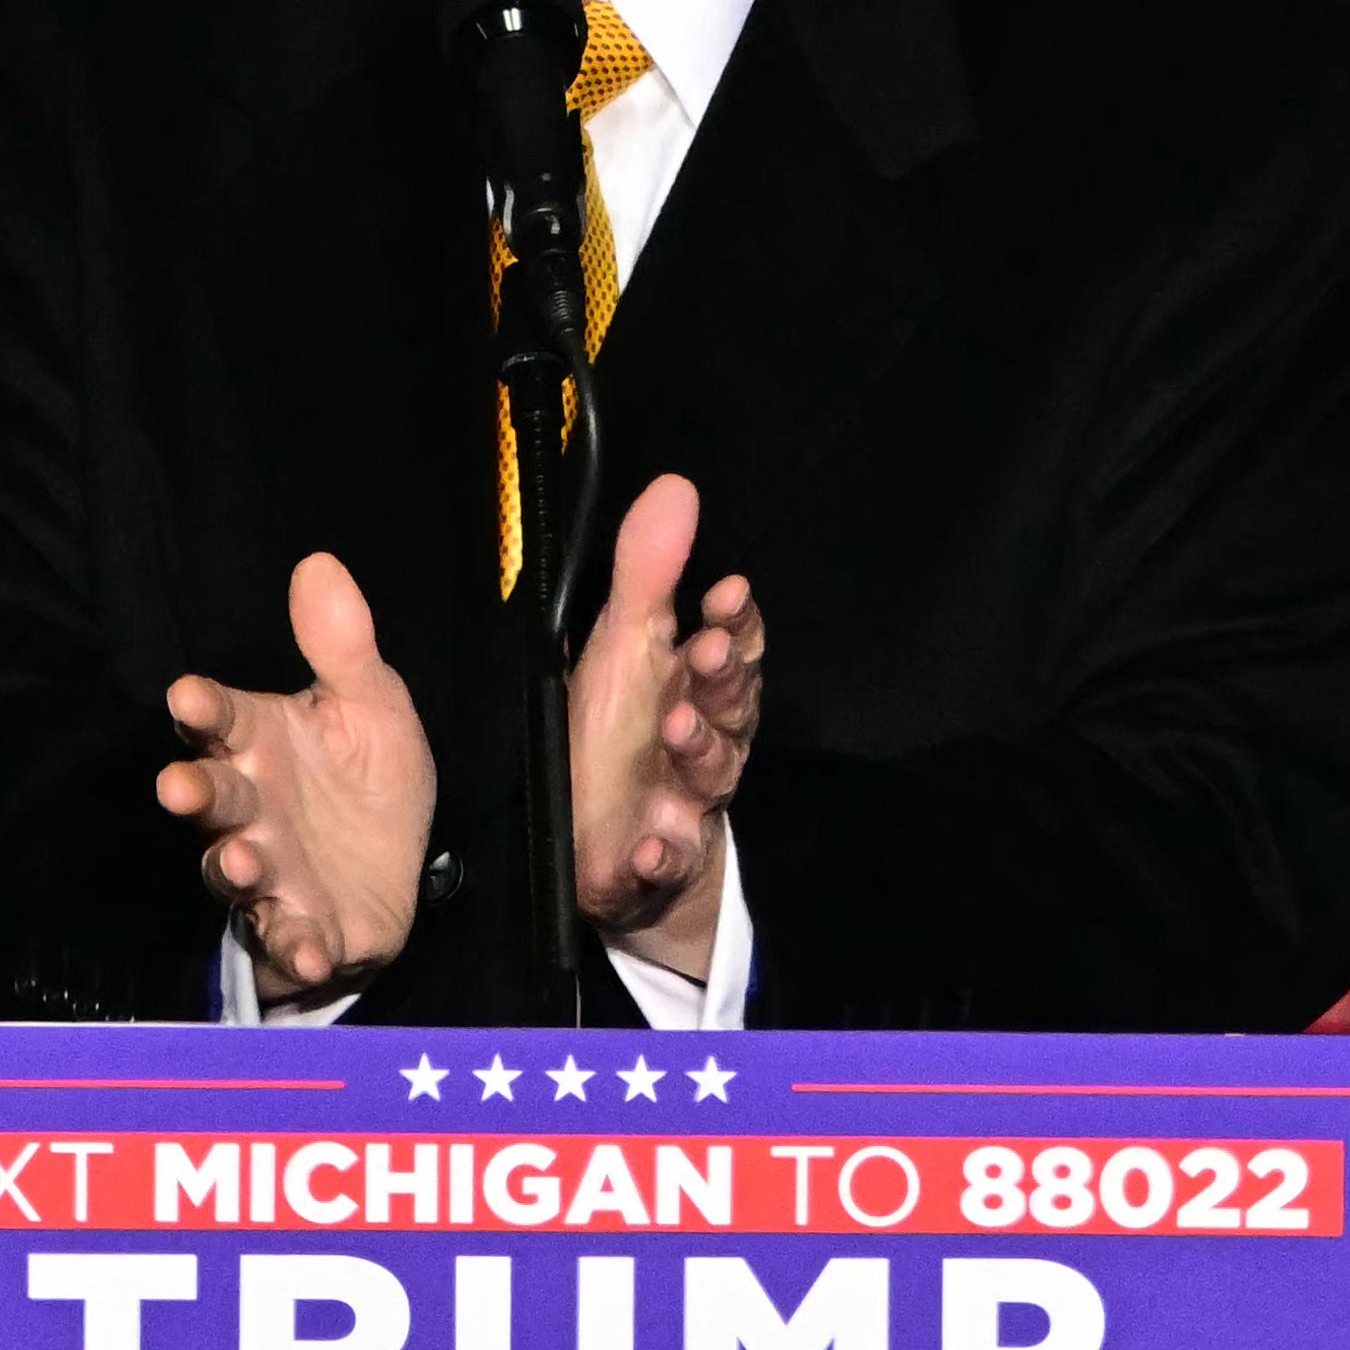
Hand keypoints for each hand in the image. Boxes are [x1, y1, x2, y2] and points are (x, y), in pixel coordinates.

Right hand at [157, 553, 435, 1006]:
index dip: (203, 708)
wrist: (394, 872)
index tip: (187, 695)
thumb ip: (343, 646)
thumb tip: (319, 562)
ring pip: (235, 869)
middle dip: (194, 793)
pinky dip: (296, 946)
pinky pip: (289, 939)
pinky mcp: (299, 925)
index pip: (222, 718)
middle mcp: (252, 807)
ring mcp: (269, 871)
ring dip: (236, 867)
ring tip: (246, 862)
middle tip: (179, 787)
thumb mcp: (372, 706)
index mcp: (261, 743)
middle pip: (212, 797)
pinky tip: (310, 948)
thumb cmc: (366, 779)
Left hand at [568, 474, 762, 976]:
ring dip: (696, 748)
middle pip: (731, 706)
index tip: (726, 593)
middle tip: (706, 652)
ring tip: (676, 725)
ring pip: (709, 773)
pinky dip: (663, 855)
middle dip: (723, 679)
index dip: (735, 621)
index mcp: (695, 685)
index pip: (732, 646)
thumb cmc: (619, 737)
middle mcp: (704, 741)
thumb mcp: (623, 648)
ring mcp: (687, 802)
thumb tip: (676, 487)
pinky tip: (650, 846)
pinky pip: (668, 861)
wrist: (614, 853)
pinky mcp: (661, 862)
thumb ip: (648, 574)